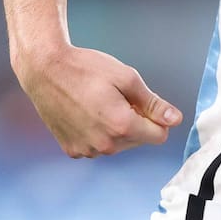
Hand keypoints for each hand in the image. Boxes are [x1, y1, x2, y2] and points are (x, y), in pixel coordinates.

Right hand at [16, 44, 181, 157]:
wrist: (44, 70)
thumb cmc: (86, 69)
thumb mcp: (127, 78)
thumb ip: (153, 103)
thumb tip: (176, 120)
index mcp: (121, 126)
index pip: (159, 135)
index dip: (156, 117)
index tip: (141, 101)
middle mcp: (104, 145)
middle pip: (139, 140)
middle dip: (136, 121)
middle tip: (117, 97)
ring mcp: (86, 150)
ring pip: (118, 144)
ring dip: (117, 128)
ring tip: (99, 103)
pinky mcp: (71, 150)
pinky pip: (97, 146)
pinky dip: (98, 132)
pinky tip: (86, 113)